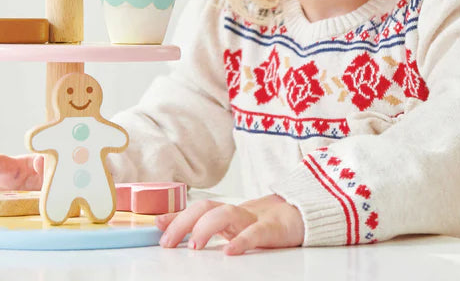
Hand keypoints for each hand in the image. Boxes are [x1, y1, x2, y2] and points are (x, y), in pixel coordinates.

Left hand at [155, 194, 303, 254]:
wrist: (302, 214)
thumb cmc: (265, 223)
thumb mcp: (234, 225)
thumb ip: (205, 224)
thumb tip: (168, 226)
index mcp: (227, 214)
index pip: (197, 209)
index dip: (177, 215)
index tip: (157, 224)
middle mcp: (237, 214)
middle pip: (207, 208)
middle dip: (184, 222)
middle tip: (168, 242)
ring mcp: (254, 219)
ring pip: (227, 215)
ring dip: (207, 227)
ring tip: (194, 244)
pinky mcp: (273, 229)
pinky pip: (255, 233)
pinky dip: (241, 241)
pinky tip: (229, 251)